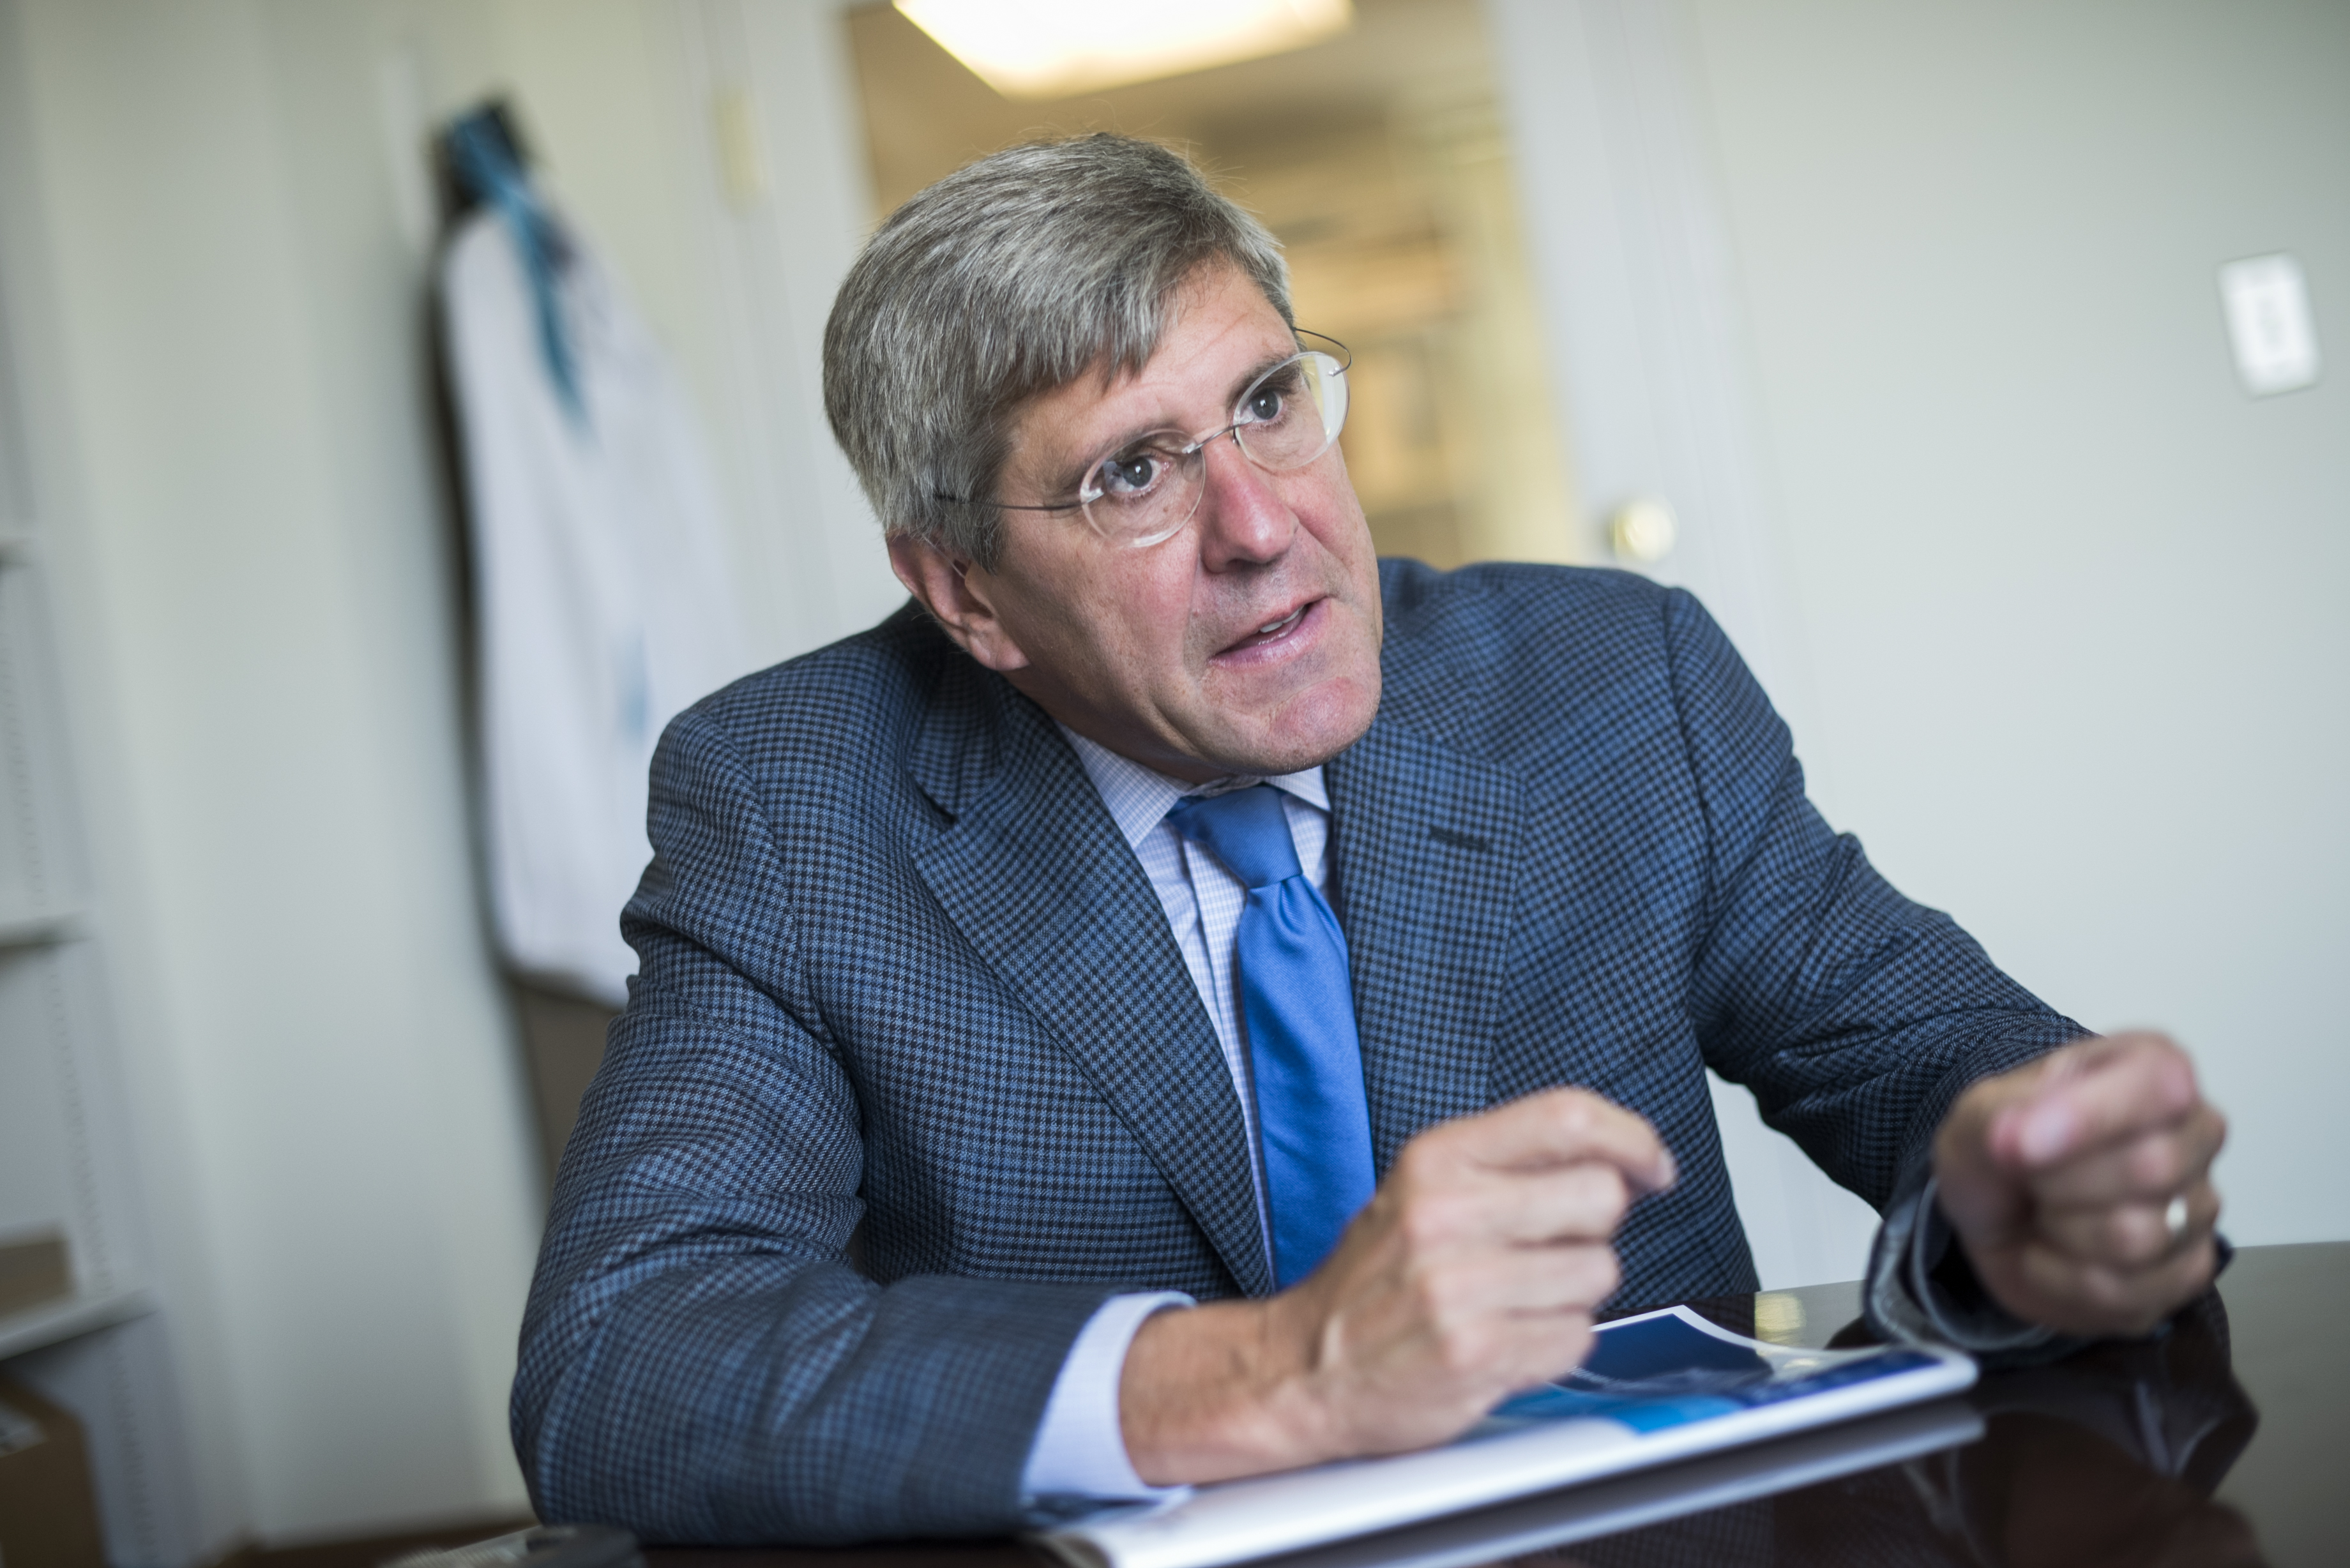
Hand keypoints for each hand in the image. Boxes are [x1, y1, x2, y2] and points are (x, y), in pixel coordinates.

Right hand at [1119, 1088, 1675, 1483]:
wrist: (1305, 1367)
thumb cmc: (1375, 1280)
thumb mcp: (1424, 1190)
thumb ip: (1510, 1165)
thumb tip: (1618, 1159)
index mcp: (1437, 1159)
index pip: (1567, 1118)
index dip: (1632, 1138)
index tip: (1651, 1165)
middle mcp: (1446, 1214)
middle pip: (1599, 1196)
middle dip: (1592, 1229)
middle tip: (1548, 1248)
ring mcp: (1460, 1285)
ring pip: (1597, 1273)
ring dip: (1571, 1294)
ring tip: (1512, 1301)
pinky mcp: (1477, 1351)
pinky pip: (1576, 1337)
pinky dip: (1554, 1344)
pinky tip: (1506, 1339)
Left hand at [1934, 1033, 2225, 1337]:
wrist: (1996, 1212)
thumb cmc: (2001, 1147)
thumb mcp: (1978, 1113)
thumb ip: (1999, 1115)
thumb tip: (2019, 1138)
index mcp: (2154, 1069)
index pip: (2159, 1086)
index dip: (2088, 1118)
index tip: (2019, 1143)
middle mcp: (2197, 1132)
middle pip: (2153, 1167)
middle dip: (2060, 1181)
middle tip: (2030, 1175)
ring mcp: (2201, 1207)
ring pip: (2138, 1236)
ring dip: (2060, 1230)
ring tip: (2045, 1210)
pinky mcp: (2187, 1272)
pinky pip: (2128, 1291)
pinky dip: (2063, 1279)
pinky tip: (2054, 1252)